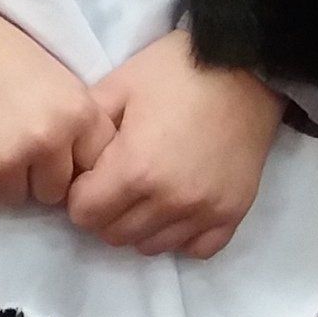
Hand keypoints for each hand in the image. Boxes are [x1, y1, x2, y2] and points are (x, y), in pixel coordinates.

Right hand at [0, 0, 116, 217]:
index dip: (70, 162)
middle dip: (34, 175)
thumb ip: (71, 120)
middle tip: (6, 140)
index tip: (49, 150)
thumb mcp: (54, 77)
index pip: (94, 169)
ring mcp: (6, 160)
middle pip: (54, 192)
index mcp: (78, 112)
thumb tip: (76, 171)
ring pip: (15, 200)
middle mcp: (49, 140)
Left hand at [64, 28, 282, 258]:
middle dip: (103, 213)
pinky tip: (175, 208)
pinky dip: (180, 235)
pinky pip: (196, 248)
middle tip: (111, 185)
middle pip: (114, 235)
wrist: (246, 68)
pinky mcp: (233, 213)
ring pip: (151, 246)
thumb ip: (88, 128)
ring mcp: (204, 211)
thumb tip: (71, 163)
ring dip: (138, 226)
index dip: (78, 195)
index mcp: (135, 169)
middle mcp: (169, 200)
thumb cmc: (177, 71)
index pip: (84, 214)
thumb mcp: (119, 85)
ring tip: (143, 194)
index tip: (88, 177)